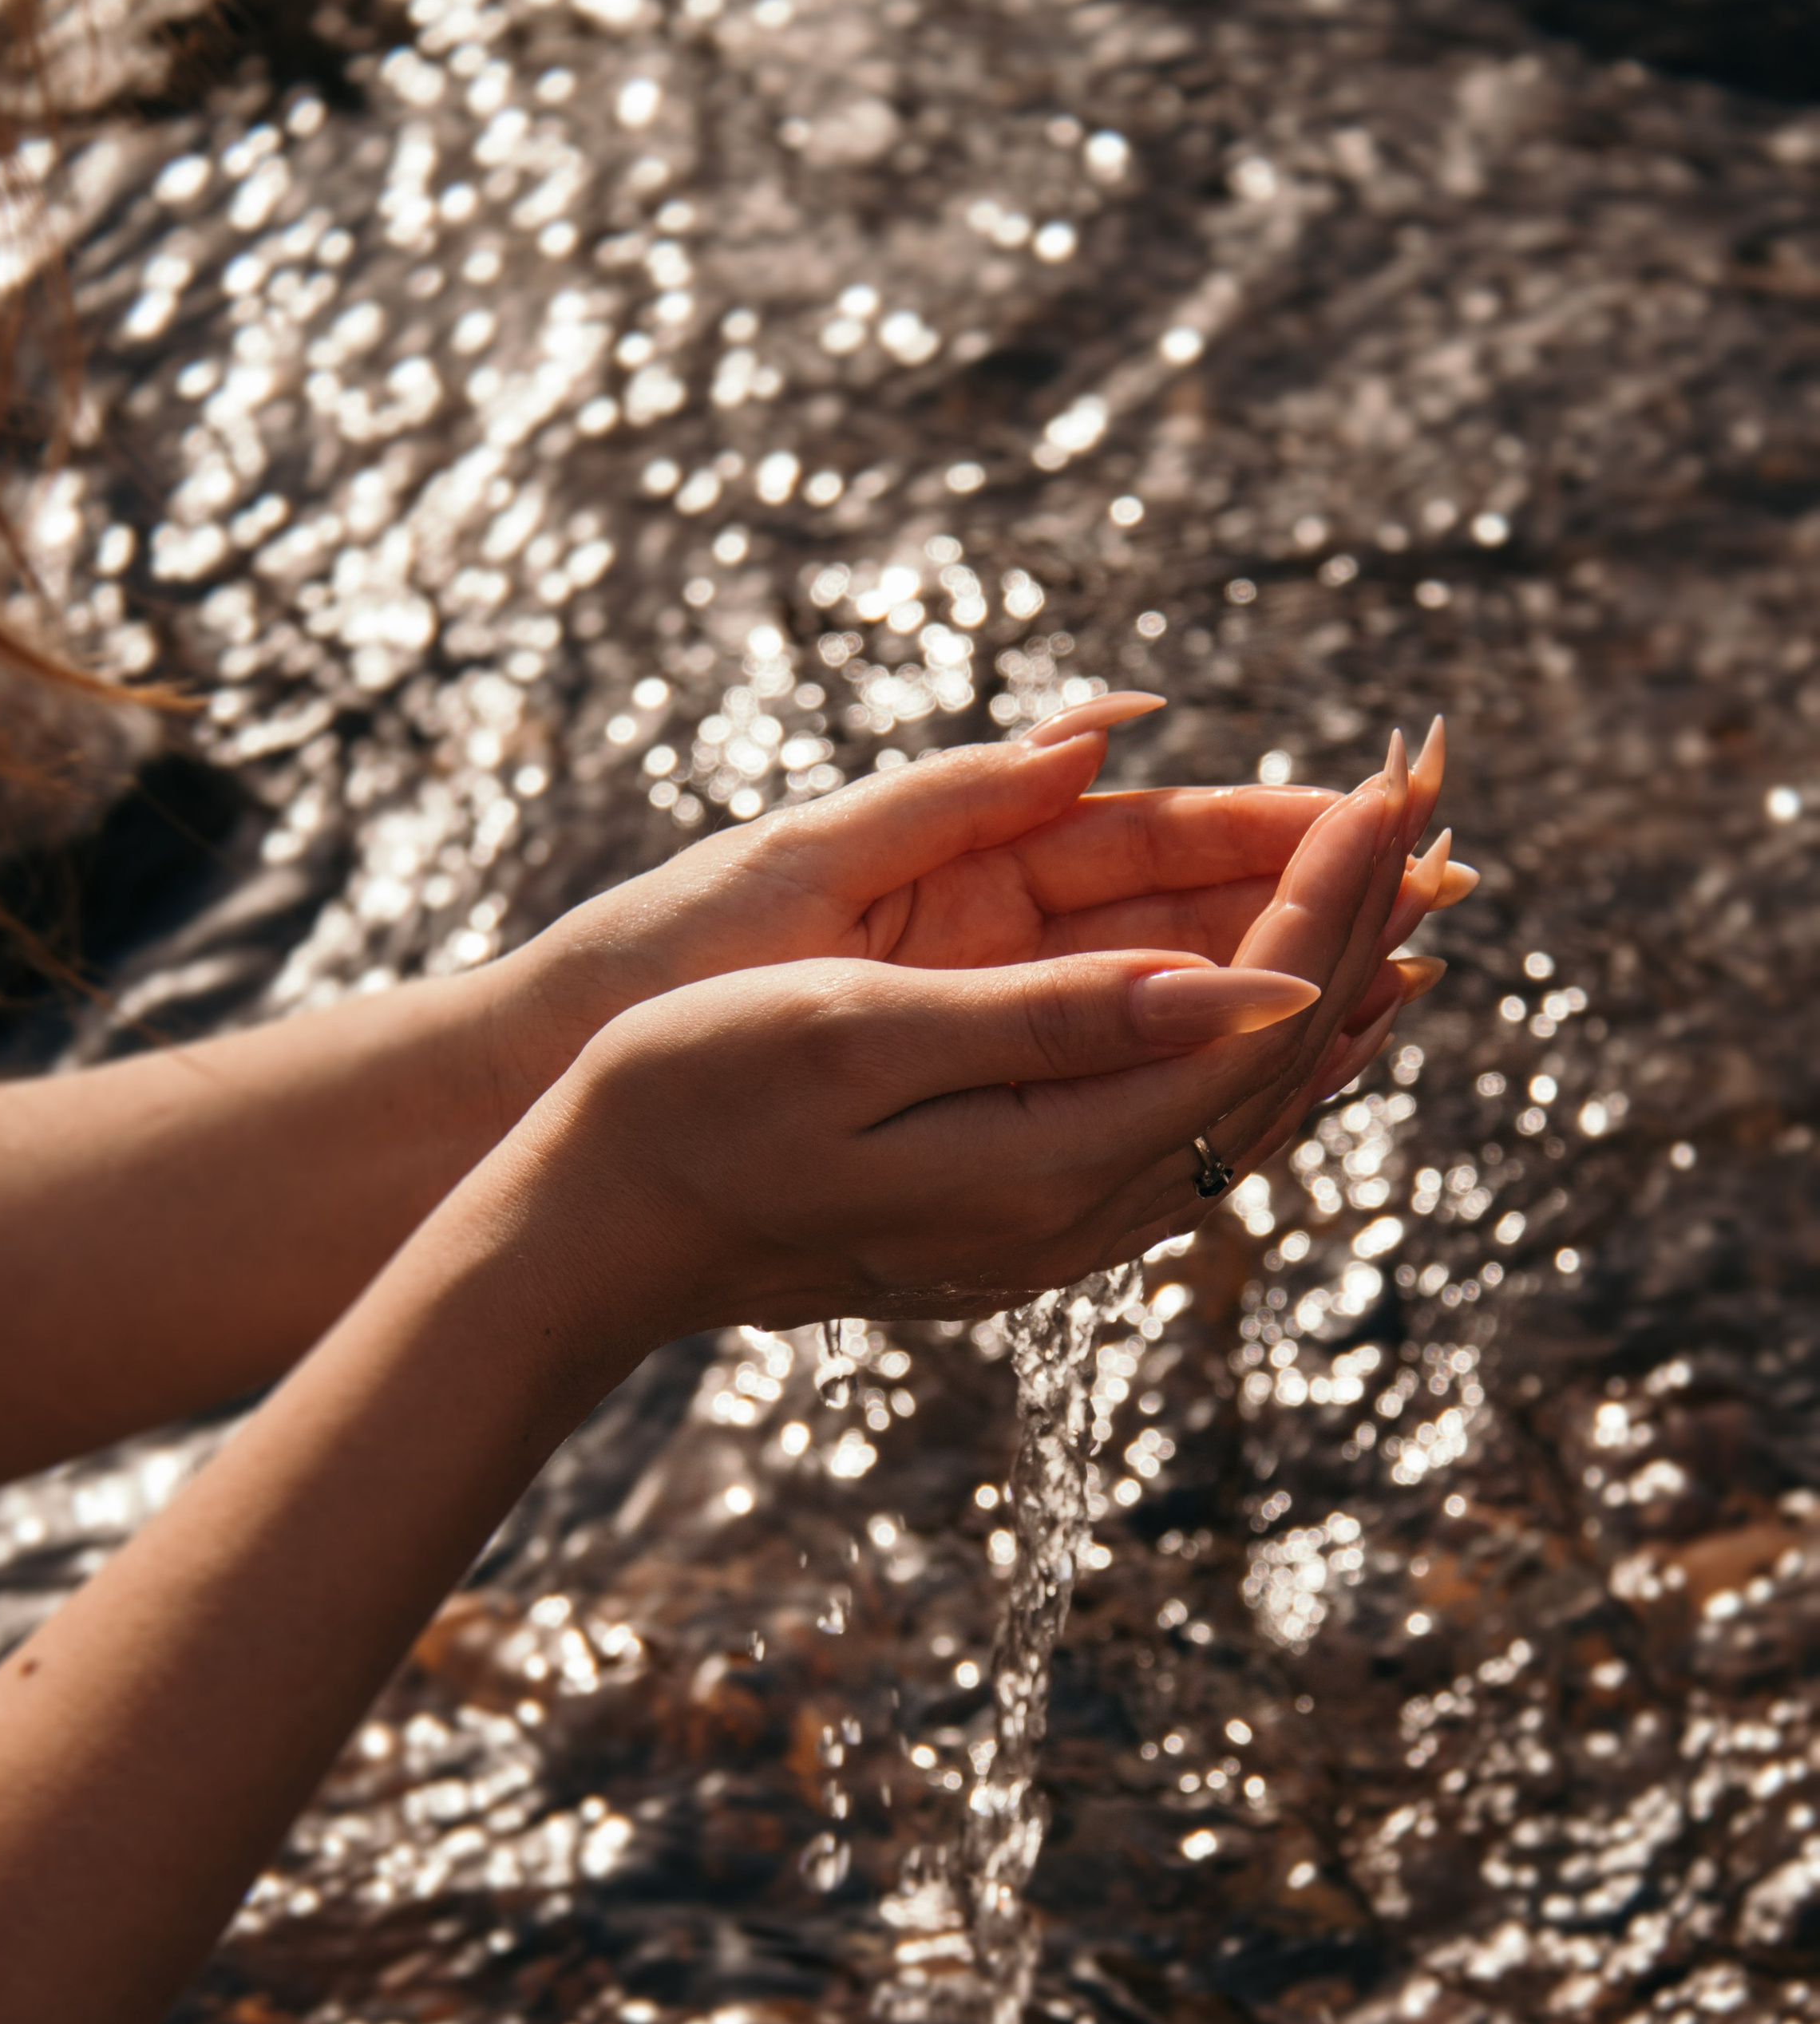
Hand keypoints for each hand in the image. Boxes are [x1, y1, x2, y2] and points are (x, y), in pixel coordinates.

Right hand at [510, 755, 1431, 1334]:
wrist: (594, 1227)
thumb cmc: (691, 1100)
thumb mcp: (861, 1033)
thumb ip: (1058, 1017)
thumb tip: (1249, 984)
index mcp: (1044, 1157)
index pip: (1249, 1011)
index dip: (1327, 891)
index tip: (1382, 785)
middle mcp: (1070, 1215)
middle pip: (1272, 1068)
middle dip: (1359, 929)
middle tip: (1430, 804)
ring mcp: (1044, 1237)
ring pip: (1241, 1117)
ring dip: (1326, 997)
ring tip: (1397, 894)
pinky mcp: (1011, 1230)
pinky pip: (1182, 1147)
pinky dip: (1256, 1064)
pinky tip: (1280, 1021)